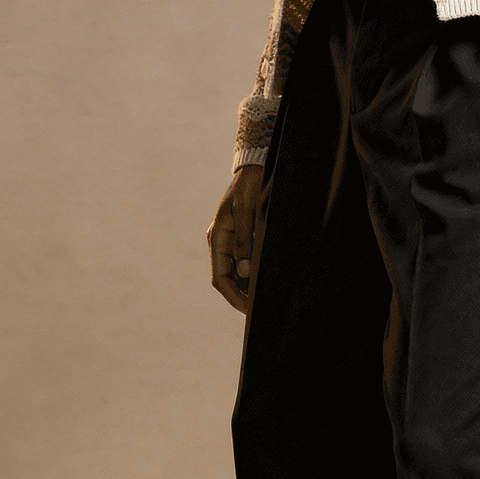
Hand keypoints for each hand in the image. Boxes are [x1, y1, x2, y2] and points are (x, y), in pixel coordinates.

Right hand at [209, 164, 261, 312]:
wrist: (252, 169)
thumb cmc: (249, 188)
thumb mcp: (247, 212)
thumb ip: (245, 241)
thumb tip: (246, 272)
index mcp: (217, 238)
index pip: (220, 278)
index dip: (233, 296)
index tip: (248, 309)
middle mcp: (219, 242)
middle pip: (226, 278)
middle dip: (240, 295)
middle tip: (259, 308)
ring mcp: (228, 240)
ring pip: (235, 272)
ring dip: (246, 287)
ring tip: (263, 298)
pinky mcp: (239, 236)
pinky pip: (242, 261)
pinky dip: (251, 273)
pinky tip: (263, 281)